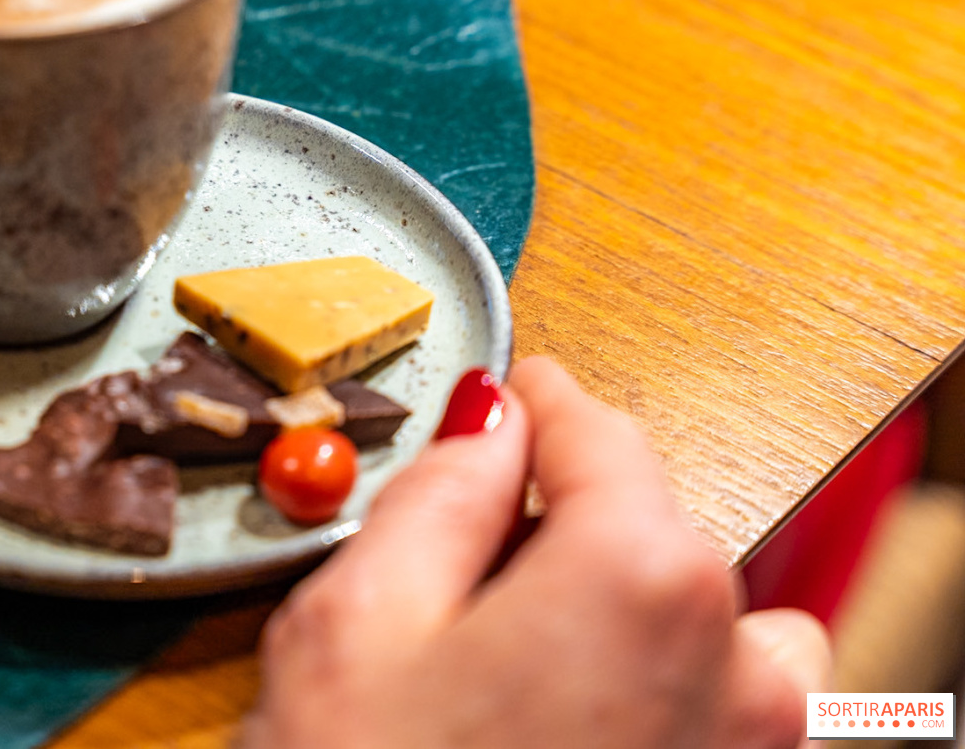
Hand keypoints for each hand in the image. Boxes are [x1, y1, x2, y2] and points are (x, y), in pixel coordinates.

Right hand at [244, 357, 829, 748]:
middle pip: (653, 519)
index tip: (506, 393)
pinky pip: (725, 701)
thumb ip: (440, 491)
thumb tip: (487, 420)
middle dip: (562, 514)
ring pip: (710, 613)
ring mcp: (747, 744)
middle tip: (453, 557)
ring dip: (630, 601)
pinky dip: (660, 679)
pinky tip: (555, 718)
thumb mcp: (360, 616)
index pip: (596, 427)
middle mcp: (728, 656)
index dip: (534, 399)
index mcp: (636, 574)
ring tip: (515, 649)